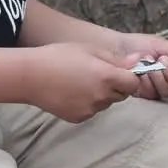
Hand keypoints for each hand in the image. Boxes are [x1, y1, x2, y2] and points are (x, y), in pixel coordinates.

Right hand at [17, 43, 144, 122]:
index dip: (129, 77)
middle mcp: (102, 96)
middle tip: (96, 73)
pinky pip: (92, 110)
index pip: (134, 84)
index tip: (120, 71)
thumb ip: (116, 59)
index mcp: (107, 77)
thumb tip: (137, 62)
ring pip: (106, 103)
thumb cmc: (59, 56)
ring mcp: (90, 110)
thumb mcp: (90, 50)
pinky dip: (88, 103)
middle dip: (116, 85)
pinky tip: (72, 92)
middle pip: (121, 94)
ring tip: (80, 81)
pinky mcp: (79, 118)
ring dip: (101, 94)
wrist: (30, 76)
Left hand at [119, 35, 167, 101]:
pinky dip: (148, 82)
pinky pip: (154, 94)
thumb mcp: (160, 45)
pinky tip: (140, 72)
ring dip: (159, 77)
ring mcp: (157, 88)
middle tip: (162, 60)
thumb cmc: (135, 45)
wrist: (113, 51)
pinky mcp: (145, 95)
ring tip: (148, 63)